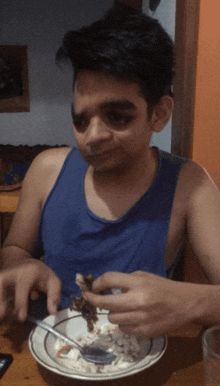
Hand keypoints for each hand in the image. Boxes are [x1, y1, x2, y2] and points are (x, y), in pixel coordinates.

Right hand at [0, 260, 60, 321]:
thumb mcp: (52, 281)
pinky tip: (3, 315)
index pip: (22, 286)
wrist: (26, 263)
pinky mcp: (0, 281)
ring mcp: (4, 276)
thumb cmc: (41, 275)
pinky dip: (0, 301)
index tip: (21, 318)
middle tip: (2, 315)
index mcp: (28, 273)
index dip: (21, 302)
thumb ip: (54, 295)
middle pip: (2, 281)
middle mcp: (13, 273)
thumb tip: (53, 311)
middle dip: (1, 297)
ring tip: (1, 316)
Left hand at [84, 271, 200, 337]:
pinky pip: (123, 328)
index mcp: (138, 283)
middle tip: (90, 297)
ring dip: (113, 312)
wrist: (184, 304)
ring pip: (112, 318)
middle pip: (104, 303)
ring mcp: (140, 318)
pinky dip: (124, 323)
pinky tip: (132, 317)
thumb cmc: (162, 287)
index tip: (92, 287)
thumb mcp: (144, 277)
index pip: (109, 280)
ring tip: (122, 307)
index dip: (97, 283)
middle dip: (93, 300)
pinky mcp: (144, 332)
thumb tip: (103, 287)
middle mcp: (137, 301)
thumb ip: (125, 281)